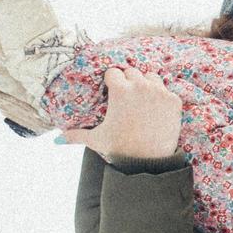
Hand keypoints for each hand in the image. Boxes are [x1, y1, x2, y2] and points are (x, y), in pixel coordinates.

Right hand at [61, 68, 182, 159]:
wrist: (149, 161)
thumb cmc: (120, 148)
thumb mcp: (96, 139)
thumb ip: (76, 135)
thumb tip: (57, 139)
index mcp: (120, 90)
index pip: (114, 72)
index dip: (112, 81)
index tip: (112, 90)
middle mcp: (141, 86)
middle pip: (133, 72)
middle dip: (129, 81)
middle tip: (127, 97)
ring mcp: (160, 92)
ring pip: (151, 77)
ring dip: (147, 84)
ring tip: (142, 100)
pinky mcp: (175, 101)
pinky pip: (167, 91)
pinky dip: (162, 98)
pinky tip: (157, 110)